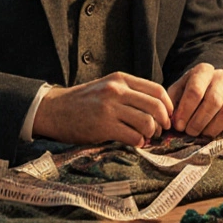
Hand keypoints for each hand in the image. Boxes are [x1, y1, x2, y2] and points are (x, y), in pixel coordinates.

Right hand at [32, 72, 173, 146]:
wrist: (54, 110)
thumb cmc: (83, 101)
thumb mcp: (106, 87)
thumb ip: (129, 93)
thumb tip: (157, 108)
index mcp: (120, 79)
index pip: (157, 90)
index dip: (168, 106)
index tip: (168, 117)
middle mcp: (116, 90)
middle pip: (156, 106)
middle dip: (163, 122)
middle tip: (160, 131)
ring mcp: (110, 108)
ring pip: (147, 122)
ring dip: (151, 134)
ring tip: (145, 137)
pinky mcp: (103, 126)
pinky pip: (133, 137)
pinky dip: (139, 143)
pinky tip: (134, 143)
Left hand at [167, 63, 222, 136]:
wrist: (216, 89)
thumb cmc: (193, 91)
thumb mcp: (179, 90)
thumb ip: (173, 102)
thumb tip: (172, 120)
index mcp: (203, 71)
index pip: (195, 90)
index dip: (186, 110)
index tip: (178, 125)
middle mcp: (222, 78)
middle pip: (212, 102)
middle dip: (198, 121)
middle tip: (189, 132)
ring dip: (211, 128)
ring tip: (200, 134)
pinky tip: (213, 131)